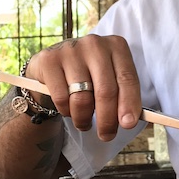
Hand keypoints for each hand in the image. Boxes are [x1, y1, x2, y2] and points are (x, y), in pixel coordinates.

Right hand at [25, 34, 141, 140]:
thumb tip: (129, 121)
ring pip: (82, 98)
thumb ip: (123, 97)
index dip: (129, 104)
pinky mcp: (49, 60)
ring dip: (84, 119)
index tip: (128, 124)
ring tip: (84, 122)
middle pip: (105, 91)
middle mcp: (94, 44)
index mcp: (116, 46)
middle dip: (107, 120)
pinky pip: (62, 98)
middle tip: (106, 135)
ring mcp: (70, 50)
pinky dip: (66, 111)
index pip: (127, 78)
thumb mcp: (110, 81)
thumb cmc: (88, 77)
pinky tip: (68, 109)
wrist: (53, 67)